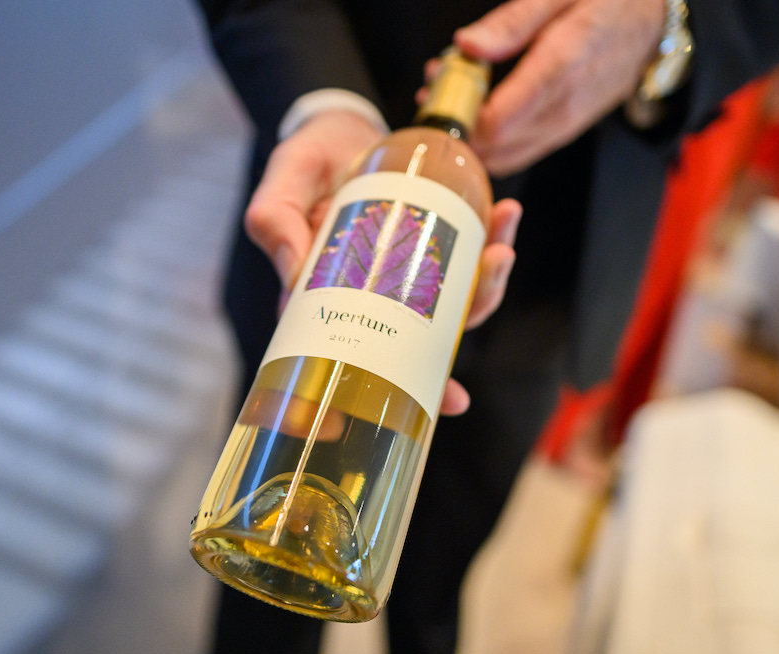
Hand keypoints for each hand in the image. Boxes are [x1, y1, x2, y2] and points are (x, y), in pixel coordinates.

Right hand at [244, 108, 522, 415]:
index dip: (409, 384)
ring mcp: (407, 270)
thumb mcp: (281, 186)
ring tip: (501, 245)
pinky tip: (504, 213)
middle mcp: (376, 295)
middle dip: (471, 317)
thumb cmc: (304, 165)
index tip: (449, 401)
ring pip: (455, 296)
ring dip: (489, 277)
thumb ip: (274, 222)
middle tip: (491, 274)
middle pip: (427, 332)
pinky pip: (466, 250)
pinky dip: (491, 235)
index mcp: (334, 300)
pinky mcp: (431, 239)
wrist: (335, 127)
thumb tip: (293, 274)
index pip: (368, 355)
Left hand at [453, 0, 665, 175]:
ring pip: (503, 156)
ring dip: (471, 135)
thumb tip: (466, 46)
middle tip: (437, 86)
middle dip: (457, 124)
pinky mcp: (564, 133)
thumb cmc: (605, 2)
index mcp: (559, 69)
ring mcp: (564, 126)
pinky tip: (478, 107)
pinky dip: (491, 139)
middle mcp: (562, 108)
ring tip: (453, 93)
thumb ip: (511, 23)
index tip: (436, 89)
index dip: (457, 115)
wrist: (652, 23)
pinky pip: (518, 152)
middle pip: (492, 146)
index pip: (495, 121)